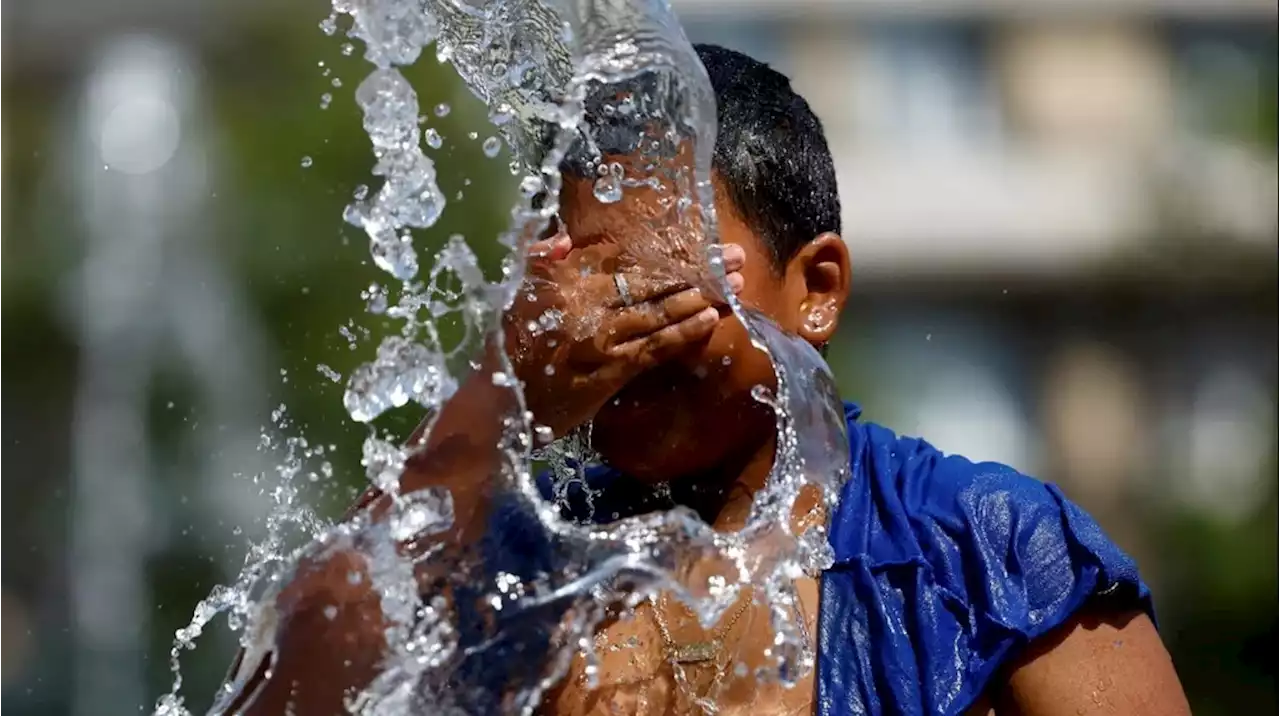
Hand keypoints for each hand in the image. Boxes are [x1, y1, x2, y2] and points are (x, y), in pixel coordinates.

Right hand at [505, 232, 744, 437]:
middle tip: (736, 256)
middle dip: (699, 268)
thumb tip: (562, 240)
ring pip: (659, 312)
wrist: (495, 405)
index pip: (626, 261)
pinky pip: (654, 347)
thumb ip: (535, 261)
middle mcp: (585, 304)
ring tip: (734, 284)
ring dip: (702, 297)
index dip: (668, 250)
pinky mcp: (610, 371)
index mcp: (563, 280)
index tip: (701, 241)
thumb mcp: (510, 297)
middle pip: (653, 281)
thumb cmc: (502, 351)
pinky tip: (708, 320)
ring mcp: (600, 338)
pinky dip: (683, 333)